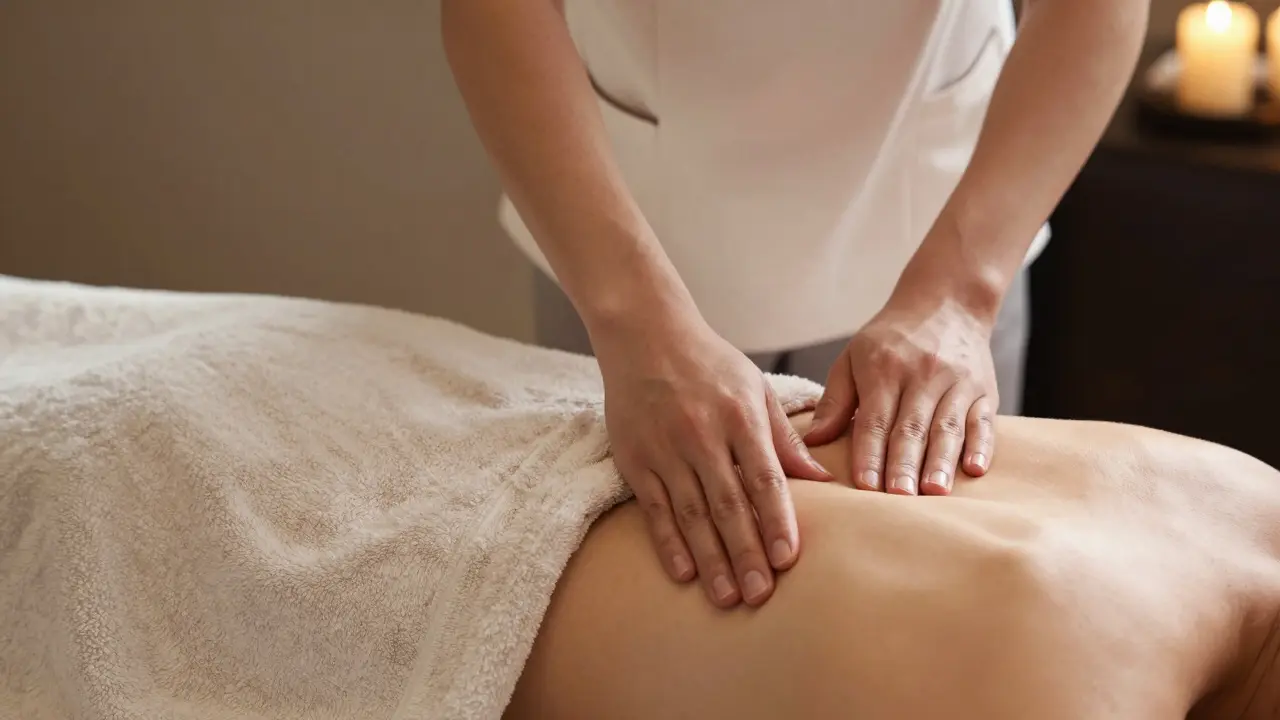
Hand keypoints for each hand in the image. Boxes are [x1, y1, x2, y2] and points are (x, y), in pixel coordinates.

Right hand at [593, 315, 831, 608]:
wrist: (645, 336)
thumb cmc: (709, 363)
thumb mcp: (755, 389)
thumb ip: (784, 437)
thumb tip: (822, 479)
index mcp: (740, 416)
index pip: (763, 478)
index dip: (776, 520)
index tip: (787, 558)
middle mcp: (702, 434)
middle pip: (728, 504)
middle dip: (745, 553)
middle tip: (760, 595)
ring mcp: (665, 449)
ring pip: (691, 514)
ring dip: (710, 559)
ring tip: (726, 598)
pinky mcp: (634, 459)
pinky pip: (654, 509)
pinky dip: (668, 542)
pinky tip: (684, 572)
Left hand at [804, 297, 997, 496]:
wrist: (946, 302)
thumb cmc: (891, 340)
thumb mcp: (853, 357)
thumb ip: (835, 400)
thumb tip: (813, 439)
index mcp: (884, 369)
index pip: (874, 419)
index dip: (869, 453)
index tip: (864, 486)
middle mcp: (922, 376)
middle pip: (911, 427)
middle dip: (904, 465)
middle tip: (898, 498)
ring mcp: (957, 383)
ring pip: (948, 428)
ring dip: (941, 462)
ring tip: (934, 493)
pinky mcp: (984, 391)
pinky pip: (984, 422)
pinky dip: (981, 446)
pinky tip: (974, 469)